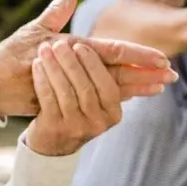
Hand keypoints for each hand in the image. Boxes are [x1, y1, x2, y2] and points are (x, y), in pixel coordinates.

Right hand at [0, 0, 178, 116]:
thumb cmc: (12, 54)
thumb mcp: (35, 28)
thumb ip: (59, 7)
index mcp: (70, 48)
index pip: (113, 51)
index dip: (140, 55)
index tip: (163, 58)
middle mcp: (75, 70)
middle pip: (119, 73)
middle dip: (147, 74)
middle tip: (172, 75)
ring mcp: (71, 89)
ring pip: (111, 89)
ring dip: (137, 88)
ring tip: (159, 87)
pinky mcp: (65, 103)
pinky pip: (95, 100)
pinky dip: (115, 97)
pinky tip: (132, 97)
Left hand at [24, 41, 123, 155]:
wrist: (50, 142)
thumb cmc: (75, 108)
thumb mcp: (95, 95)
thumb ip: (113, 73)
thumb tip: (149, 51)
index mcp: (113, 111)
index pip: (111, 84)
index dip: (96, 63)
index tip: (81, 45)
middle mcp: (99, 121)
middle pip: (87, 87)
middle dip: (72, 62)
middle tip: (59, 43)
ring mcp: (77, 127)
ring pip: (67, 92)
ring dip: (55, 68)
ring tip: (44, 49)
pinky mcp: (56, 129)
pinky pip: (49, 100)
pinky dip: (42, 80)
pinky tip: (37, 65)